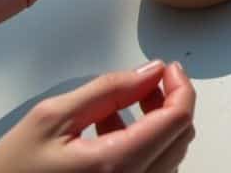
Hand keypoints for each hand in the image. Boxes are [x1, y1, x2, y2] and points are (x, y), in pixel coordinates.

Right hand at [0, 61, 195, 172]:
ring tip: (119, 103)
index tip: (167, 68)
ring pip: (168, 154)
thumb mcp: (50, 119)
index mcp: (117, 166)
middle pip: (180, 136)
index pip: (178, 120)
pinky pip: (151, 170)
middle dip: (170, 101)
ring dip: (156, 123)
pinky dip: (142, 144)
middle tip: (146, 81)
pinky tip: (109, 129)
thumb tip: (150, 72)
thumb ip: (106, 90)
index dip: (180, 87)